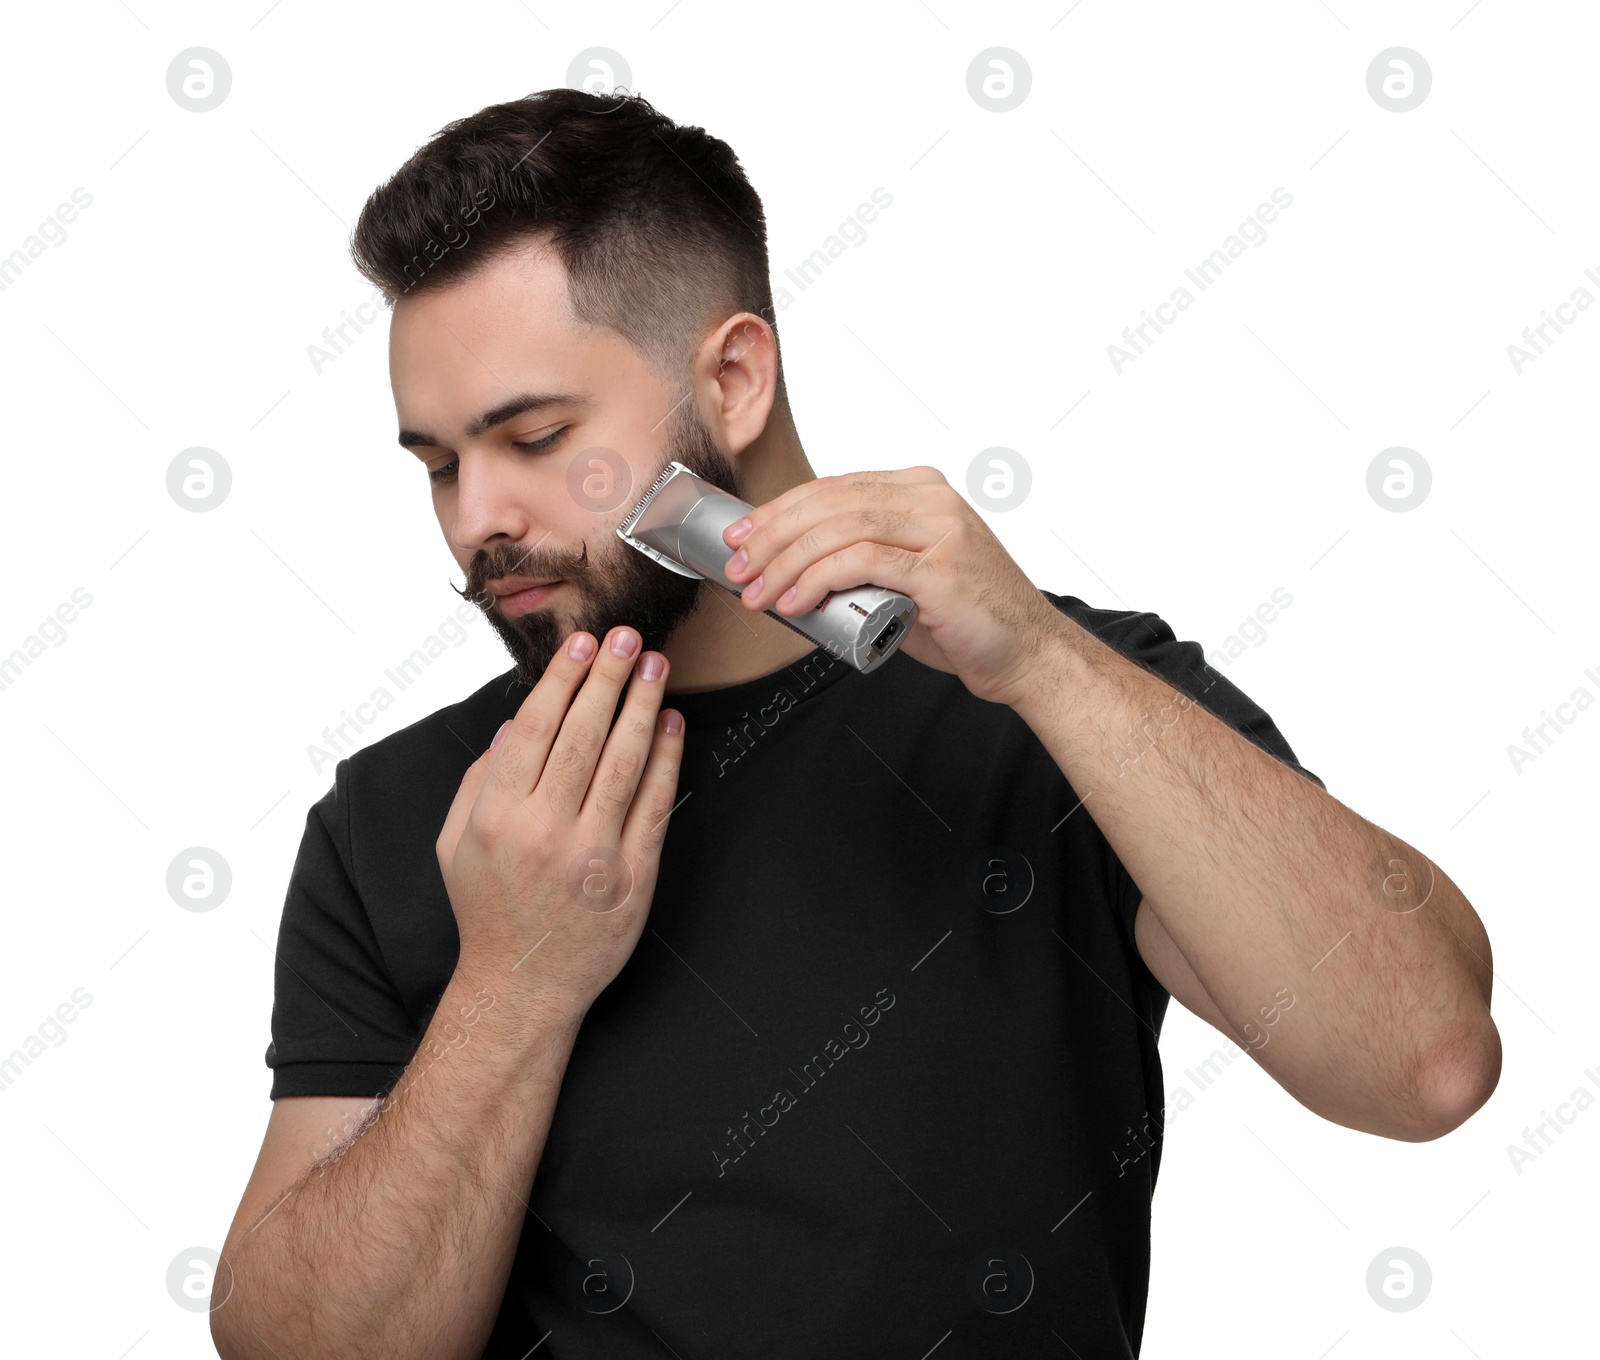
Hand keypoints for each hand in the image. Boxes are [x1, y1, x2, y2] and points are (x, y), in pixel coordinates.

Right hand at [435, 626, 684, 1022]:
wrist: (523, 985)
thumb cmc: (489, 911)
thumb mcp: (454, 844)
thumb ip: (478, 780)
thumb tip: (514, 724)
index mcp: (497, 817)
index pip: (535, 729)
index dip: (562, 680)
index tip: (580, 644)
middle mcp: (545, 832)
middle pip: (584, 735)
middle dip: (607, 677)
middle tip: (625, 637)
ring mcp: (593, 856)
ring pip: (625, 762)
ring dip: (642, 705)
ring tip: (654, 665)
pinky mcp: (633, 878)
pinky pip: (654, 805)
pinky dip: (665, 759)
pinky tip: (670, 725)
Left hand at [721, 465, 1062, 707]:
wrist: (1028, 653)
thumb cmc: (967, 620)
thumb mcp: (909, 574)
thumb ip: (865, 558)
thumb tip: (794, 568)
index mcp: (922, 490)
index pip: (834, 488)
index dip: (779, 510)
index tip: (742, 536)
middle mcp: (932, 499)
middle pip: (830, 502)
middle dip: (772, 535)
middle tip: (739, 566)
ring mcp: (940, 530)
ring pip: (839, 528)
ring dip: (786, 561)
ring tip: (758, 592)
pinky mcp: (941, 568)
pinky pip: (862, 561)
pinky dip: (818, 579)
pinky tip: (795, 601)